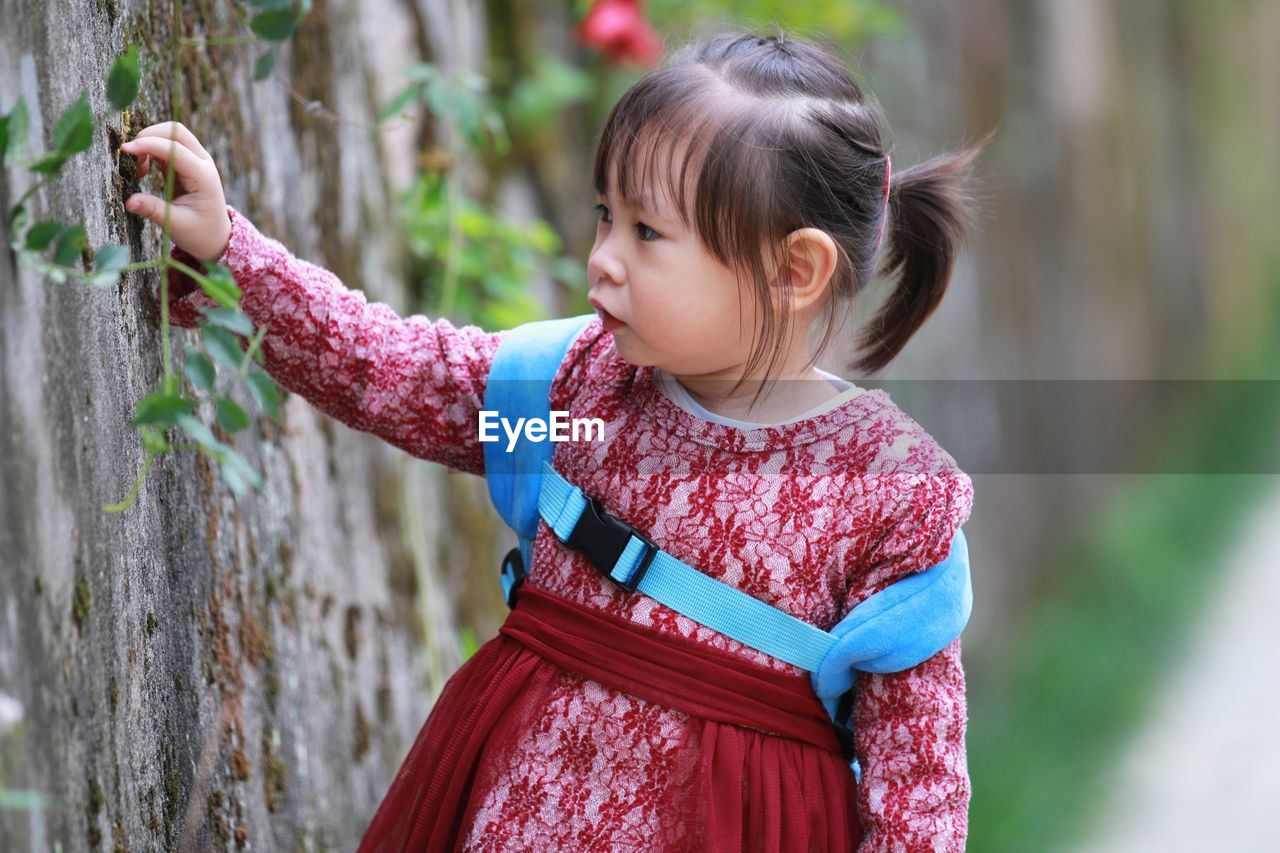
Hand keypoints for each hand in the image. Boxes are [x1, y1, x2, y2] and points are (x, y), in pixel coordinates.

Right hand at [120, 121, 231, 262]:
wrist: (215, 237)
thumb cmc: (199, 233)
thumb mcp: (176, 225)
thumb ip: (153, 210)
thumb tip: (128, 202)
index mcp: (203, 177)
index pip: (176, 150)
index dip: (149, 145)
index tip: (124, 150)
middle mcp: (202, 163)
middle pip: (175, 131)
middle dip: (149, 135)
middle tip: (129, 156)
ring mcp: (196, 160)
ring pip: (171, 134)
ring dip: (149, 141)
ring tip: (138, 170)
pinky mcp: (186, 162)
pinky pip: (167, 145)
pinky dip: (150, 149)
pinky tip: (143, 170)